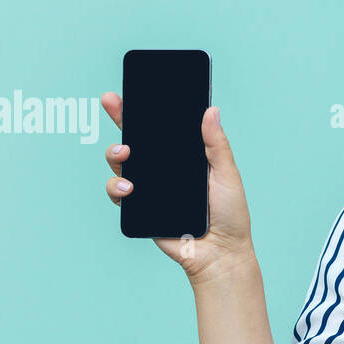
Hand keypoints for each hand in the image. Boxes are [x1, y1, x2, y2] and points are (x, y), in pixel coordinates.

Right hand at [101, 92, 256, 282]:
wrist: (221, 254)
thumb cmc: (230, 215)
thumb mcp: (227, 175)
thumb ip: (216, 145)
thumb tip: (211, 109)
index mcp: (184, 157)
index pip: (160, 128)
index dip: (142, 109)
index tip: (127, 89)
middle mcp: (164, 170)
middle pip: (135, 139)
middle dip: (120, 118)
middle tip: (113, 104)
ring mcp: (150, 189)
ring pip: (120, 164)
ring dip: (115, 153)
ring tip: (125, 154)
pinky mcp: (141, 210)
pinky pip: (119, 194)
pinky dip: (116, 186)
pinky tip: (127, 186)